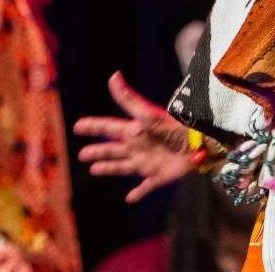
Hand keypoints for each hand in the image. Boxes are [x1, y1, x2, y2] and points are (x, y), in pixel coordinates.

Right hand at [72, 71, 195, 202]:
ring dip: (109, 168)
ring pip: (122, 167)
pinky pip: (145, 187)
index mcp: (132, 132)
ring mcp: (146, 163)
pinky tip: (129, 199)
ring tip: (94, 170)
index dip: (92, 127)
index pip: (107, 128)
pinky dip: (137, 193)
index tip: (77, 126)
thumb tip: (113, 75)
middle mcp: (136, 147)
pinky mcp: (157, 178)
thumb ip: (128, 98)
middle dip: (97, 152)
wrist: (197, 145)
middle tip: (81, 155)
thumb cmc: (171, 128)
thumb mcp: (146, 114)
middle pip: (111, 150)